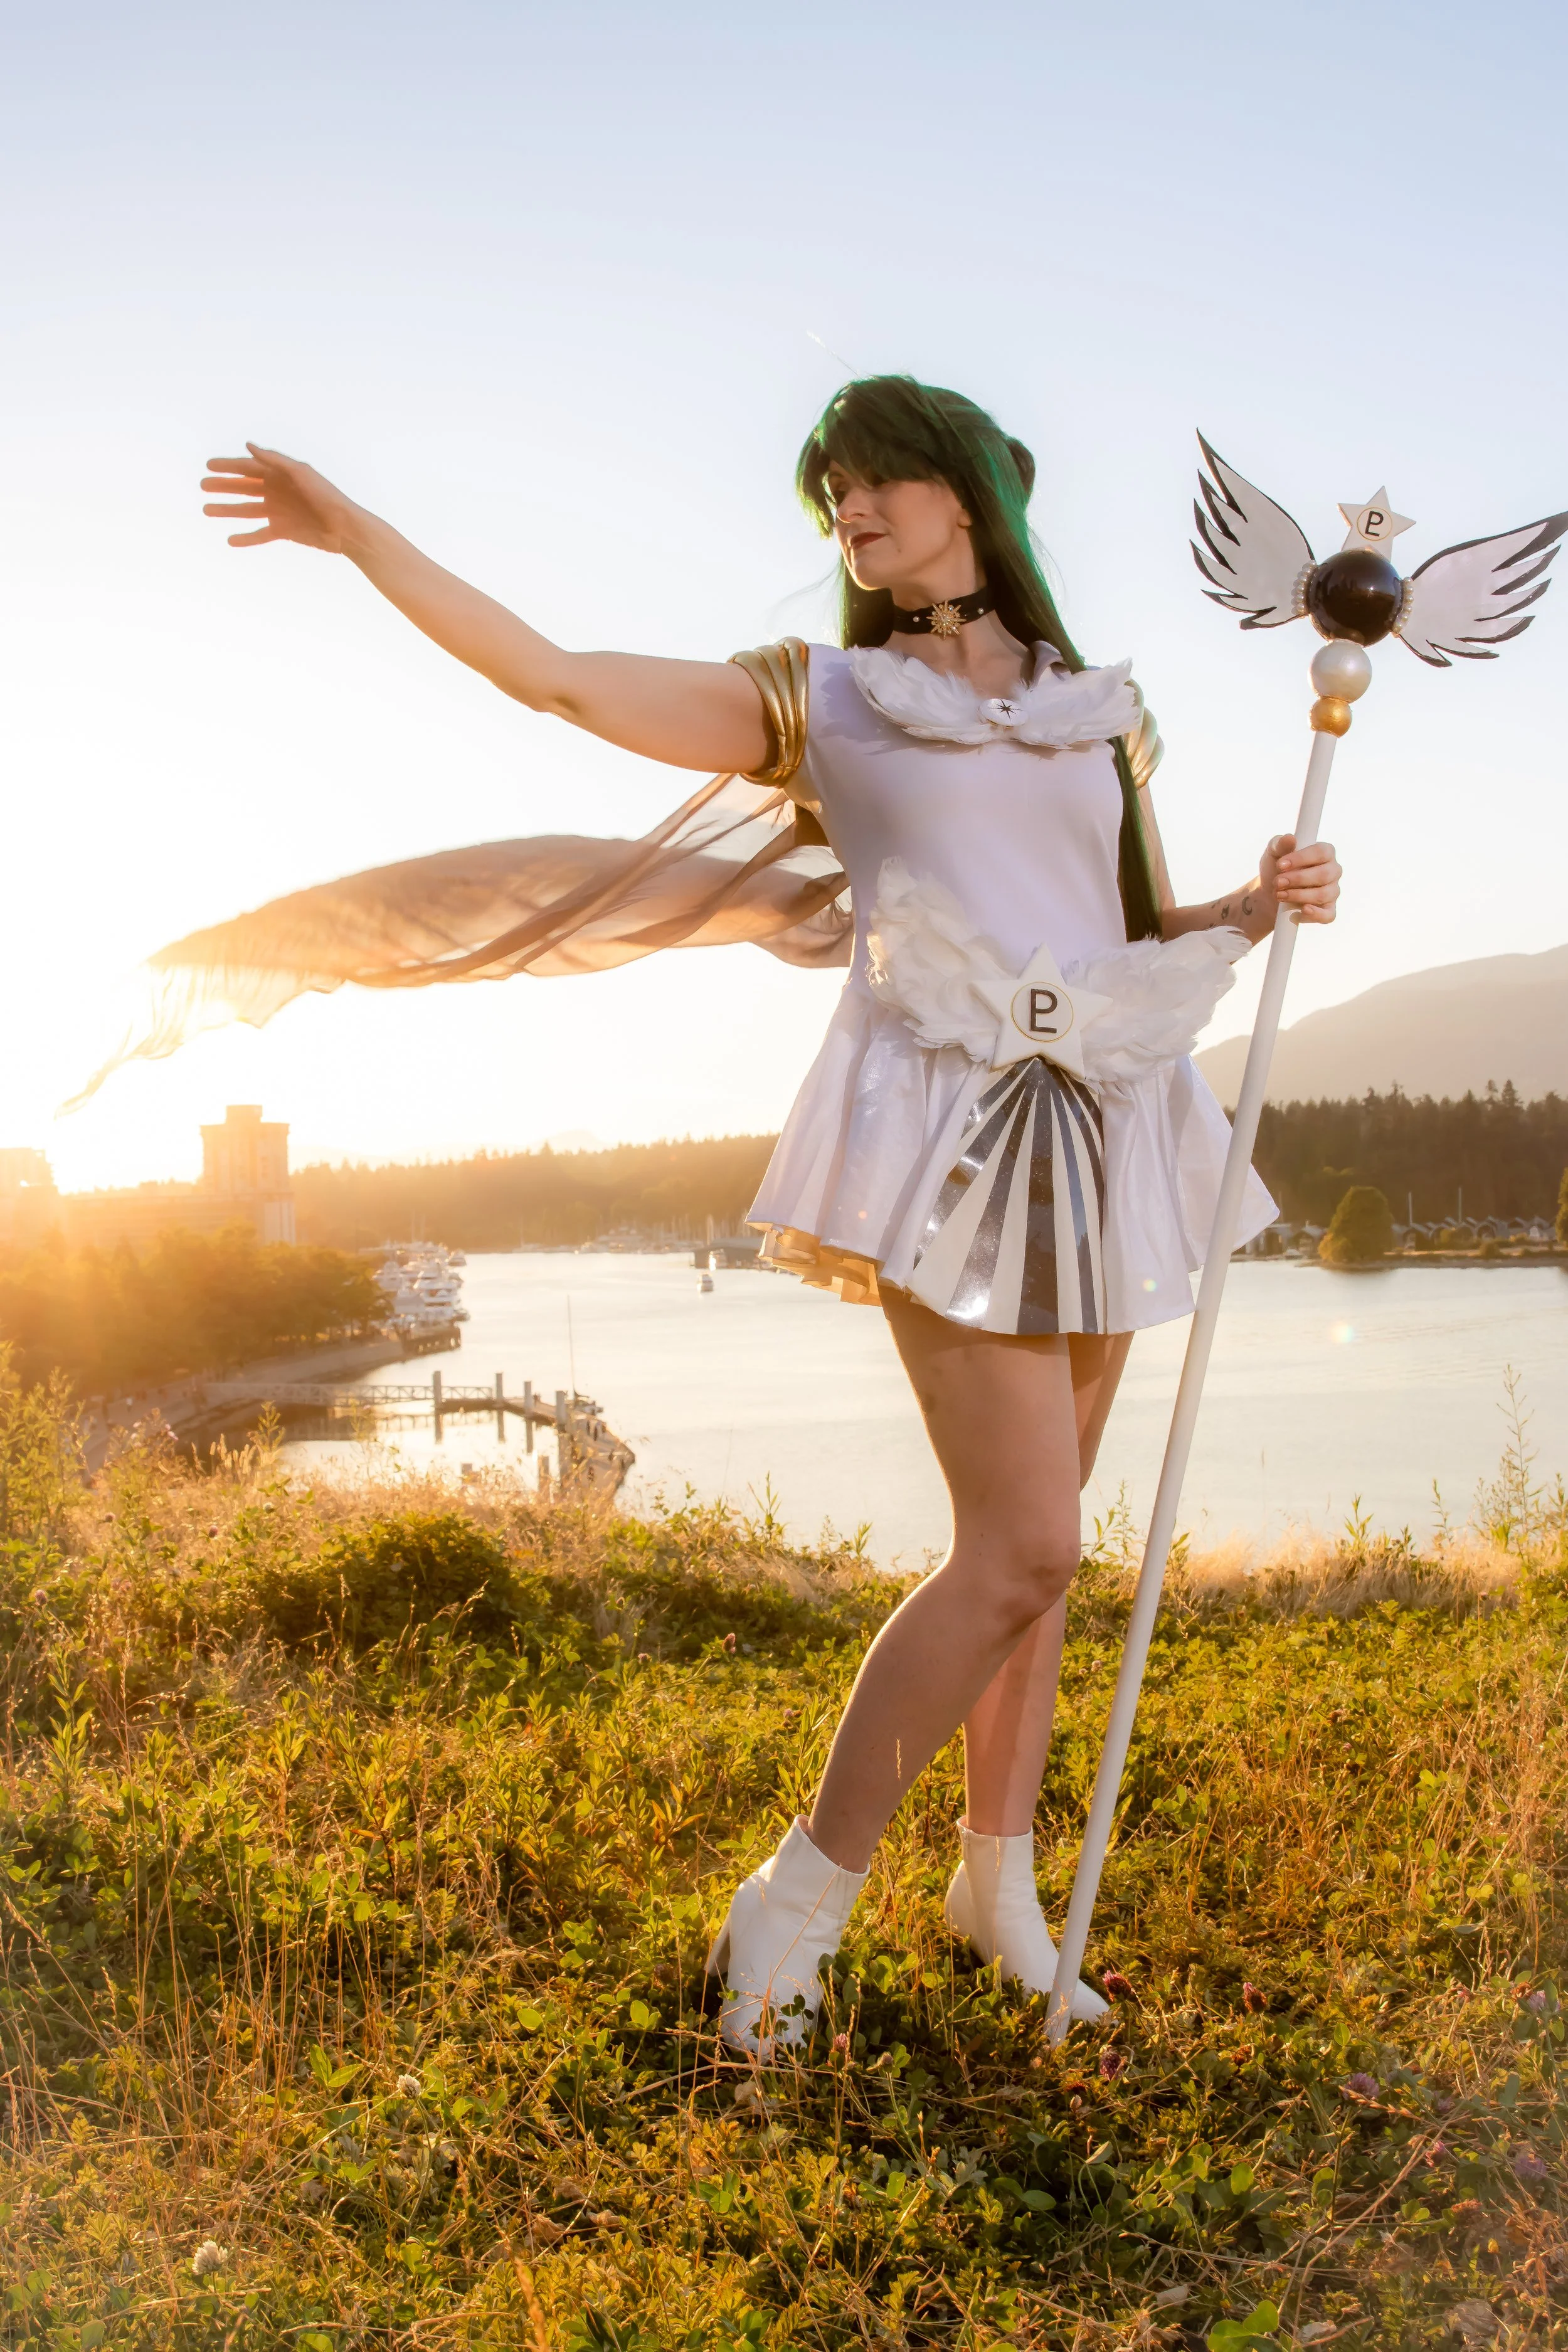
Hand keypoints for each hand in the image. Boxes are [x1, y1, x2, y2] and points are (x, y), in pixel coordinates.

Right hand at [200, 443, 360, 552]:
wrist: (344, 528)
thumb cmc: (326, 496)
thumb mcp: (300, 473)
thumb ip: (274, 460)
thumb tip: (248, 446)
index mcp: (279, 475)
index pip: (248, 468)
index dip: (228, 466)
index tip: (208, 465)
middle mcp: (276, 491)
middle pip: (243, 487)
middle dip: (223, 486)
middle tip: (202, 485)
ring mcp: (278, 511)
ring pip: (246, 509)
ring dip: (227, 510)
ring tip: (206, 510)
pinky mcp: (282, 530)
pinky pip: (259, 534)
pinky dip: (246, 537)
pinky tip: (230, 540)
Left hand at [1260, 831, 1339, 924]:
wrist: (1269, 893)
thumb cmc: (1276, 868)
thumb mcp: (1273, 853)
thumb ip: (1280, 844)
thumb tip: (1290, 838)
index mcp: (1325, 852)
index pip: (1321, 852)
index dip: (1301, 858)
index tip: (1280, 865)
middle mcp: (1333, 871)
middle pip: (1324, 875)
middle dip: (1297, 879)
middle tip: (1277, 882)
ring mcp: (1332, 891)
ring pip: (1323, 894)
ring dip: (1298, 895)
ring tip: (1279, 895)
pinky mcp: (1328, 910)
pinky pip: (1328, 915)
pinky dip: (1315, 914)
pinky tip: (1302, 909)